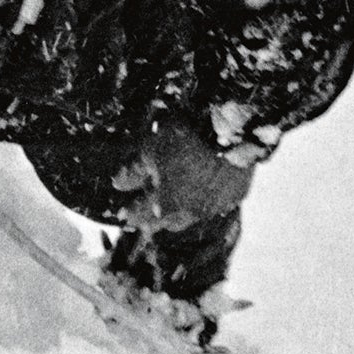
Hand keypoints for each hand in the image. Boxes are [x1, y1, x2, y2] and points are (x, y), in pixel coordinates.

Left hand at [122, 115, 253, 234]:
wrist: (230, 130)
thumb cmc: (185, 138)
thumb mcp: (151, 149)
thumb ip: (135, 171)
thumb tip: (118, 184)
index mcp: (166, 203)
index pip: (141, 213)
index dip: (130, 212)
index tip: (122, 214)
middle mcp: (190, 212)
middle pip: (167, 223)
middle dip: (153, 222)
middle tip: (144, 220)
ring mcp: (215, 206)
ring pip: (192, 217)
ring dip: (179, 214)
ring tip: (170, 209)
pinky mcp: (235, 195)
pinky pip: (217, 203)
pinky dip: (206, 199)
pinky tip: (203, 191)